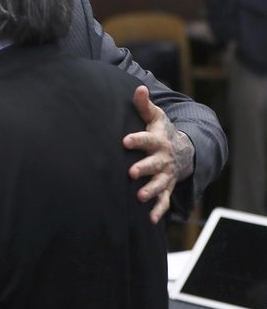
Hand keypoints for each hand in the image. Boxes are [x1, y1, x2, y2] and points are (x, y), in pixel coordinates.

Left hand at [124, 85, 194, 223]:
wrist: (184, 150)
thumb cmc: (162, 131)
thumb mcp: (155, 117)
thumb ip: (144, 105)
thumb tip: (138, 88)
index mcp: (158, 141)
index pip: (146, 139)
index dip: (136, 140)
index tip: (124, 141)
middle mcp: (163, 159)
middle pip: (153, 164)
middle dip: (144, 168)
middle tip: (131, 173)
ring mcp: (166, 175)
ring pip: (159, 184)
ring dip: (151, 190)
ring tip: (140, 197)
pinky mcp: (167, 187)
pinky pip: (164, 200)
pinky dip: (158, 210)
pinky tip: (150, 219)